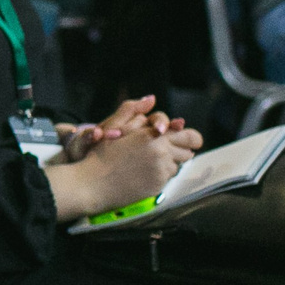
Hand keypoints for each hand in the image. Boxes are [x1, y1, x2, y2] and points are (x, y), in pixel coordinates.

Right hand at [47, 101, 196, 217]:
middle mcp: (162, 153)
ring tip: (147, 162)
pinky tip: (142, 173)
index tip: (188, 140)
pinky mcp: (157, 186)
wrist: (92, 184)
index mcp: (154, 136)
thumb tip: (151, 98)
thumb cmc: (101, 154)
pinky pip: (167, 178)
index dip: (191, 138)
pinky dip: (158, 175)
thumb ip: (134, 111)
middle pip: (188, 152)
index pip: (190, 136)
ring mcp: (161, 171)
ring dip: (168, 162)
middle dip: (180, 150)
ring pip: (177, 166)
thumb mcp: (115, 126)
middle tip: (166, 150)